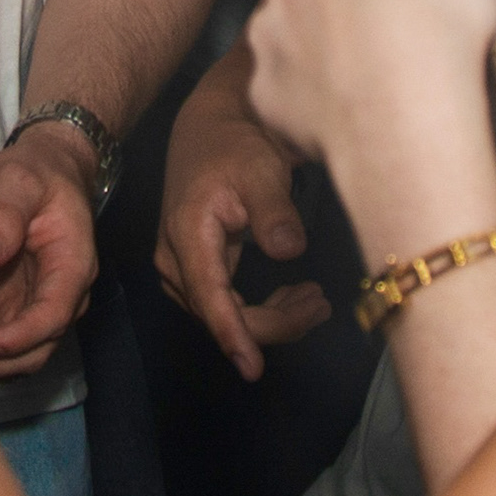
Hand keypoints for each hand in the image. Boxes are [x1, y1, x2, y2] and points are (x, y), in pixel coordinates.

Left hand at [0, 124, 101, 378]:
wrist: (46, 170)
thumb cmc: (34, 173)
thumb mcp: (17, 182)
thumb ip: (5, 216)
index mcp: (72, 263)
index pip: (54, 315)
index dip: (21, 337)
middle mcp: (65, 291)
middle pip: (42, 346)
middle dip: (3, 360)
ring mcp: (43, 300)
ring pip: (25, 352)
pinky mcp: (21, 303)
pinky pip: (9, 340)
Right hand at [154, 95, 327, 379]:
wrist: (213, 127)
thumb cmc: (237, 145)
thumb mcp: (260, 169)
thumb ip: (274, 211)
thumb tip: (289, 250)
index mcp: (188, 235)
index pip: (210, 298)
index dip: (233, 335)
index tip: (252, 367)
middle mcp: (176, 259)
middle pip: (220, 314)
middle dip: (272, 323)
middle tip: (320, 306)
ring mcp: (183, 266)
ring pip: (223, 314)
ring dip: (270, 318)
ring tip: (315, 301)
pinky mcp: (196, 268)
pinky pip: (226, 304)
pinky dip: (261, 309)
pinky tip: (294, 295)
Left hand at [245, 0, 495, 207]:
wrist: (409, 131)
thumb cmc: (442, 24)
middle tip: (412, 15)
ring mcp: (266, 29)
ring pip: (306, 19)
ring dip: (338, 33)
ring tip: (389, 60)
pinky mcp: (265, 88)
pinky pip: (295, 76)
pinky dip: (322, 84)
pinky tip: (362, 95)